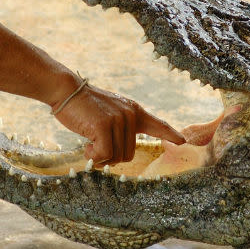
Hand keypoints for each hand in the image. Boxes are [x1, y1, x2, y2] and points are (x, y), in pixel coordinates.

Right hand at [52, 83, 184, 164]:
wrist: (66, 91)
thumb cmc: (84, 107)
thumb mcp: (109, 114)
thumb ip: (120, 128)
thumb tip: (121, 154)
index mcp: (134, 111)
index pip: (157, 124)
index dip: (170, 133)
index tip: (183, 140)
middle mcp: (131, 115)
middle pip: (128, 154)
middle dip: (111, 156)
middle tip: (96, 146)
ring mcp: (119, 120)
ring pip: (116, 156)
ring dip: (100, 156)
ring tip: (90, 142)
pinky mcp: (105, 126)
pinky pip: (104, 154)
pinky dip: (93, 156)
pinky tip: (85, 147)